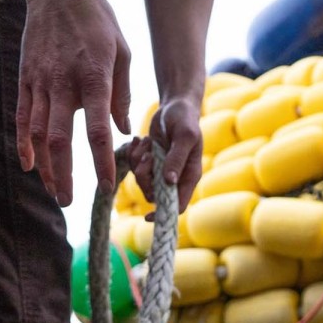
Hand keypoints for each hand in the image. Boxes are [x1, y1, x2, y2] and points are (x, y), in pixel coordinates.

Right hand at [16, 0, 130, 206]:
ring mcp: (40, 82)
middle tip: (68, 202)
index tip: (106, 186)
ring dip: (44, 167)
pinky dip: (23, 144)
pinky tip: (29, 165)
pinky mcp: (25, 79)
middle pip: (59, 140)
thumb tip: (120, 131)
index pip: (96, 130)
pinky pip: (22, 118)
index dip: (100, 162)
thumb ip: (121, 94)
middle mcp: (63, 83)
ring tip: (52, 190)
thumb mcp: (122, 52)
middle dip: (63, 175)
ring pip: (37, 134)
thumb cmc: (97, 19)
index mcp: (94, 78)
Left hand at [129, 96, 202, 214]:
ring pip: (142, 181)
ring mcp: (161, 171)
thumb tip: (170, 181)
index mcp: (189, 176)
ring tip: (145, 142)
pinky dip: (133, 154)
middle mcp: (175, 177)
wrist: (174, 106)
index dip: (163, 214)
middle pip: (154, 194)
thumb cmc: (185, 119)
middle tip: (147, 156)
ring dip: (138, 163)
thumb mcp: (184, 136)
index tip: (147, 216)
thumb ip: (177, 158)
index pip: (179, 205)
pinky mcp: (149, 163)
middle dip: (145, 177)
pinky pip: (134, 168)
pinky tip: (138, 140)